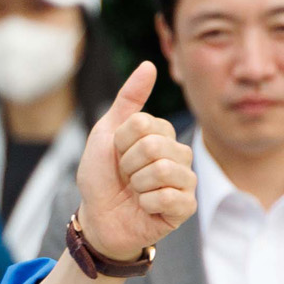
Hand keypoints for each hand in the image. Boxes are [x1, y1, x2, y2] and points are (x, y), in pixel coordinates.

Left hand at [72, 61, 195, 261]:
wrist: (98, 218)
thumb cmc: (101, 177)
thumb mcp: (105, 135)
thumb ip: (127, 100)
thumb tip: (149, 65)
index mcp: (161, 134)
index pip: (142, 124)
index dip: (119, 143)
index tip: (116, 155)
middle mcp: (178, 153)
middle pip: (152, 146)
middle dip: (126, 165)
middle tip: (125, 177)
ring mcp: (185, 180)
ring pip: (162, 170)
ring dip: (136, 184)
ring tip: (135, 191)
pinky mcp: (186, 206)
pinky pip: (169, 196)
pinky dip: (147, 203)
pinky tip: (145, 207)